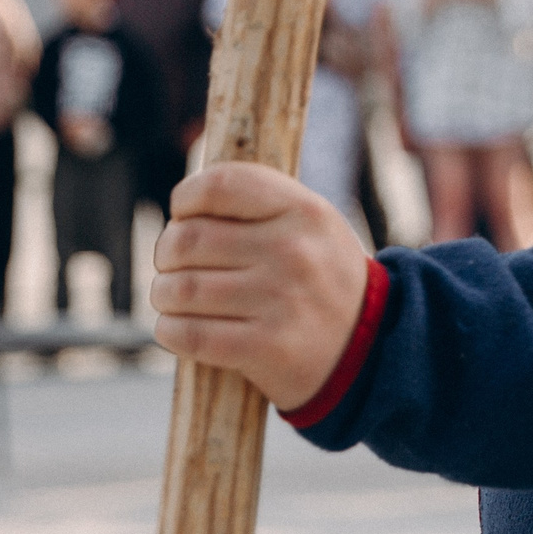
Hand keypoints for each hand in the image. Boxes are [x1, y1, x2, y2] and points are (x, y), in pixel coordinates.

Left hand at [151, 162, 370, 409]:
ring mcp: (281, 301)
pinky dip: (170, 331)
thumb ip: (260, 204)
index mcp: (304, 210)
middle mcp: (293, 251)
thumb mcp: (312, 226)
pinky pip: (191, 335)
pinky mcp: (267, 348)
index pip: (222, 184)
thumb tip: (185, 200)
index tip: (182, 214)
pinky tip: (174, 328)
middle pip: (189, 238)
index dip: (187, 197)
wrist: (369, 349)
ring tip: (170, 297)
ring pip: (182, 289)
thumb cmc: (322, 279)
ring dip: (163, 294)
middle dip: (166, 253)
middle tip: (170, 264)